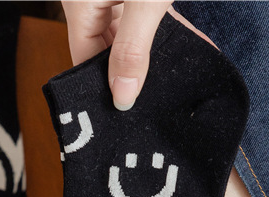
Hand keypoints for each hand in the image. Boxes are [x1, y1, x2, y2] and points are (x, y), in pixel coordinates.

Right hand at [61, 1, 214, 109]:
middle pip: (104, 49)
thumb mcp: (144, 1)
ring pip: (127, 36)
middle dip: (129, 75)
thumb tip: (123, 97)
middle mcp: (92, 0)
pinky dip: (166, 34)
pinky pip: (146, 19)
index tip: (124, 114)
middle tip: (151, 105)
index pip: (84, 59)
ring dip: (151, 58)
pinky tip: (188, 52)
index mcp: (80, 4)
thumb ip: (132, 47)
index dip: (102, 88)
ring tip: (172, 86)